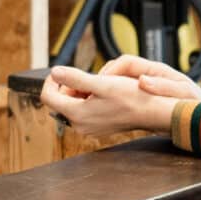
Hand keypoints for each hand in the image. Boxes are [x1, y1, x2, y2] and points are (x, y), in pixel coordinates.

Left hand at [41, 64, 185, 135]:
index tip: (60, 71)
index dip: (50, 81)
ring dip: (77, 92)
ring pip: (71, 106)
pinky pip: (83, 112)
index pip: (48, 97)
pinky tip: (100, 93)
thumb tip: (55, 72)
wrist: (151, 113)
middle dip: (66, 86)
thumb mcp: (101, 83)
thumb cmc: (130, 97)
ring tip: (94, 84)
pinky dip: (86, 100)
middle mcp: (80, 125)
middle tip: (83, 76)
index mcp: (77, 114)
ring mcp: (89, 128)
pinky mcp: (97, 128)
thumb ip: (75, 78)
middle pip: (59, 102)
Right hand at [97, 54, 200, 100]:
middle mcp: (147, 75)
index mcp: (155, 70)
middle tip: (87, 92)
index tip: (100, 83)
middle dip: (100, 79)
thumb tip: (143, 81)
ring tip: (90, 101)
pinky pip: (119, 94)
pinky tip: (103, 110)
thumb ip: (164, 86)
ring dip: (101, 89)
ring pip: (114, 82)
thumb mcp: (182, 93)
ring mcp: (142, 85)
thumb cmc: (196, 103)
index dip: (110, 71)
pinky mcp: (140, 96)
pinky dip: (108, 99)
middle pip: (116, 70)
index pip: (126, 62)